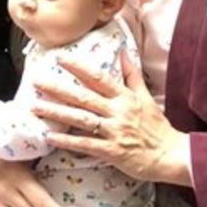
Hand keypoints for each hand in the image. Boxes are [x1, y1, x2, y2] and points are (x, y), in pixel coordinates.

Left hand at [31, 47, 190, 181]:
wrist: (171, 154)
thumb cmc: (156, 127)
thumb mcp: (146, 97)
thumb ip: (132, 75)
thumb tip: (123, 52)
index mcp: (125, 97)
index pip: (98, 77)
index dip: (78, 67)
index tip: (59, 58)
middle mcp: (117, 111)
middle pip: (83, 97)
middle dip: (58, 88)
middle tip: (36, 81)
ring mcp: (114, 131)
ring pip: (81, 119)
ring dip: (57, 112)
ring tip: (35, 107)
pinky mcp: (113, 151)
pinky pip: (86, 144)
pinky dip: (68, 140)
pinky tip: (50, 136)